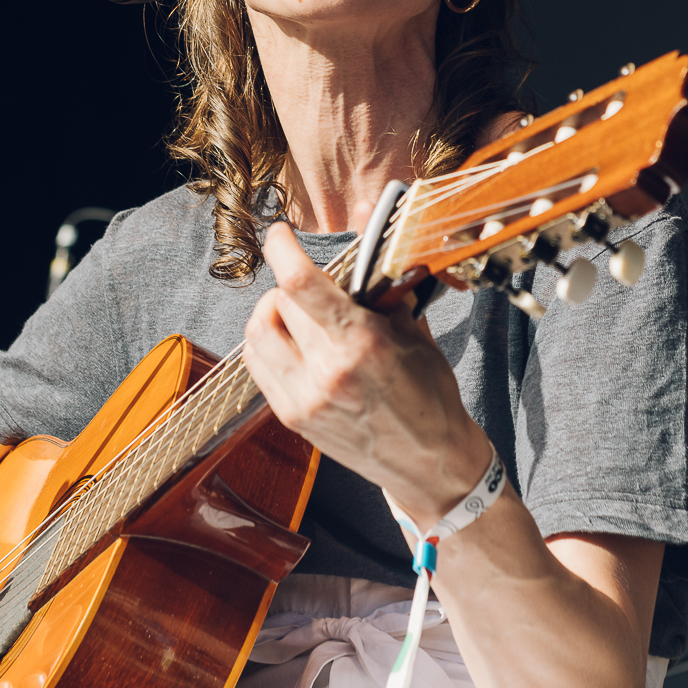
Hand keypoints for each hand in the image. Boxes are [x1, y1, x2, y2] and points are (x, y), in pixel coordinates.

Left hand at [242, 221, 489, 526]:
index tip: (279, 233)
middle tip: (312, 286)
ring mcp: (304, 398)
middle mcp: (327, 372)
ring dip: (272, 312)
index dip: (281, 249)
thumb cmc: (430, 396)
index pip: (301, 284)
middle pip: (278, 303)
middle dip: (291, 284)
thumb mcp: (415, 332)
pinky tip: (291, 341)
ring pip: (257, 332)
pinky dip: (267, 342)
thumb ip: (382, 280)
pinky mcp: (292, 417)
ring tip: (296, 312)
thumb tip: (363, 225)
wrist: (430, 463)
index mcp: (362, 344)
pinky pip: (257, 363)